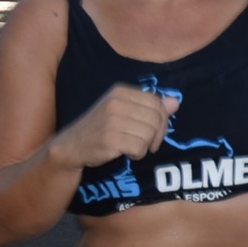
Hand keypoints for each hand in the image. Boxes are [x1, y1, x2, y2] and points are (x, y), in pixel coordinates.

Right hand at [48, 84, 179, 168]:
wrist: (72, 146)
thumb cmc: (102, 128)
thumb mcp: (124, 111)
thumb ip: (149, 106)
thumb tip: (176, 102)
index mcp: (120, 91)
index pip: (156, 102)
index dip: (162, 119)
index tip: (154, 130)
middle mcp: (116, 103)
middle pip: (156, 119)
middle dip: (157, 135)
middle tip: (148, 143)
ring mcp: (111, 121)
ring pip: (149, 134)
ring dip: (146, 146)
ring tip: (133, 147)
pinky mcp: (109, 139)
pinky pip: (140, 148)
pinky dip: (138, 154)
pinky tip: (127, 153)